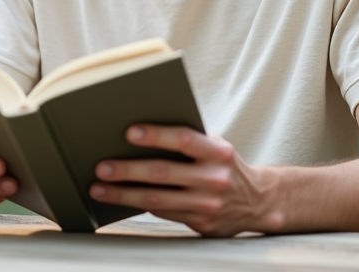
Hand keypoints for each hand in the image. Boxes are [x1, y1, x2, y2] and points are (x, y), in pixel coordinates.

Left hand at [89, 124, 275, 236]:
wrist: (259, 202)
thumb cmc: (226, 166)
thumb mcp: (216, 147)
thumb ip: (189, 141)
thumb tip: (141, 135)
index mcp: (217, 152)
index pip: (183, 139)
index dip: (156, 135)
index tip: (129, 133)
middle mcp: (214, 178)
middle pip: (162, 173)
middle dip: (127, 170)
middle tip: (102, 168)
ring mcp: (208, 204)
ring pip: (157, 199)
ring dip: (124, 194)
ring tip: (99, 188)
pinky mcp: (202, 224)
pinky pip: (164, 213)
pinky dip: (140, 205)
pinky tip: (121, 200)